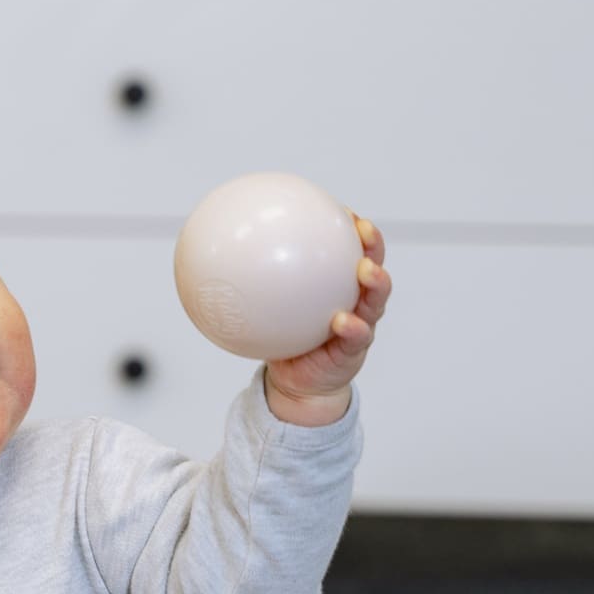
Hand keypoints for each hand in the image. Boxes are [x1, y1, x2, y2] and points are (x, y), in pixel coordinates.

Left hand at [266, 214, 391, 417]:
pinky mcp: (356, 349)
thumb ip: (256, 287)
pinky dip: (353, 327)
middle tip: (363, 229)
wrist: (298, 383)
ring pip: (375, 298)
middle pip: (373, 264)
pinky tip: (342, 321)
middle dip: (373, 245)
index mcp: (338, 285)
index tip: (343, 210)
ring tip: (365, 271)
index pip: (350, 250)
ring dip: (376, 281)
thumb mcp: (269, 312)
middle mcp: (356, 299)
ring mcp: (362, 323)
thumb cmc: (284, 340)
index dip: (352, 228)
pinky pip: (357, 336)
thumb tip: (218, 259)